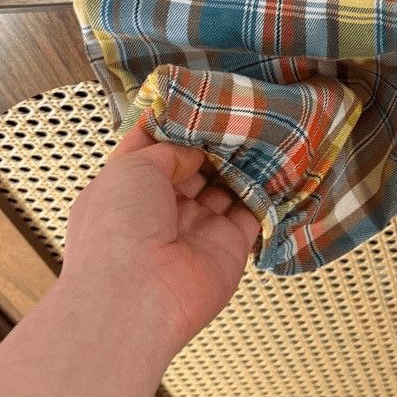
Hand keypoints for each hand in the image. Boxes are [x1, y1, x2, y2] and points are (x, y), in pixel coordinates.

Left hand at [60, 122, 260, 352]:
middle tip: (238, 110)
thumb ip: (169, 149)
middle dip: (214, 141)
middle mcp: (161, 209)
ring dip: (243, 161)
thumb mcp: (132, 167)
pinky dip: (266, 189)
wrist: (136, 298)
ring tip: (263, 127)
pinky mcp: (229, 245)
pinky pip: (253, 212)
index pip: (153, 149)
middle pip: (194, 166)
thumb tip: (195, 149)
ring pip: (226, 185)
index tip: (198, 98)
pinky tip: (277, 160)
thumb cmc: (118, 228)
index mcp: (127, 190)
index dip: (173, 124)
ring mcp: (197, 228)